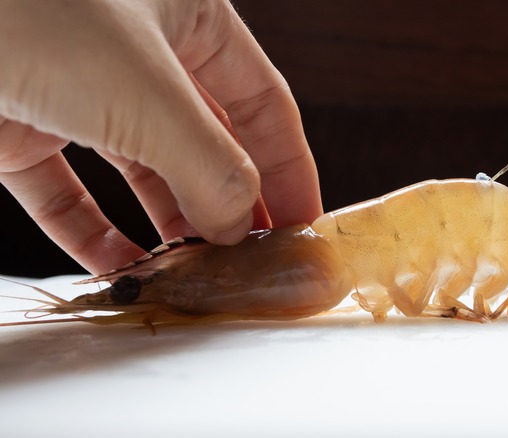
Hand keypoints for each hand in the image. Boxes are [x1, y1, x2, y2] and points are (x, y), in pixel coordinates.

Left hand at [0, 0, 321, 274]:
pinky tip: (124, 268)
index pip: (263, 102)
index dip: (290, 166)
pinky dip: (97, 234)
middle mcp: (141, 53)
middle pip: (208, 143)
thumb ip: (212, 166)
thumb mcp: (148, 94)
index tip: (306, 224)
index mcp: (189, 16)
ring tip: (196, 273)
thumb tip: (243, 227)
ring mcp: (80, 90)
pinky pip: (71, 192)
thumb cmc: (30, 8)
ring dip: (170, 226)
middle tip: (253, 261)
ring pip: (144, 172)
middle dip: (232, 204)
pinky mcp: (23, 126)